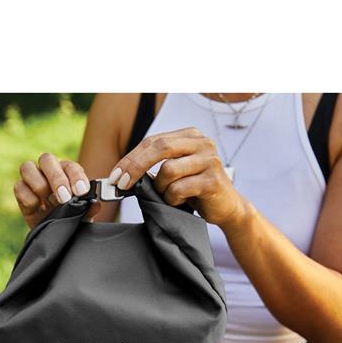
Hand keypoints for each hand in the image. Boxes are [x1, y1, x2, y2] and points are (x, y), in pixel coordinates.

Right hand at [14, 153, 99, 227]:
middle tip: (65, 198)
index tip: (81, 192)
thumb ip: (88, 210)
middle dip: (56, 178)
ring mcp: (33, 180)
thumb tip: (95, 204)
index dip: (76, 177)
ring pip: (27, 167)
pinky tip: (38, 207)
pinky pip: (19, 187)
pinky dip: (28, 197)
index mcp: (68, 172)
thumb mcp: (82, 217)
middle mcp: (49, 172)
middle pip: (46, 159)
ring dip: (39, 184)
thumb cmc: (71, 218)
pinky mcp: (22, 193)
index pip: (71, 167)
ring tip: (48, 202)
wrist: (56, 234)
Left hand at [107, 127, 247, 227]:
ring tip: (168, 195)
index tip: (115, 175)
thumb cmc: (195, 189)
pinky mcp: (213, 180)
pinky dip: (172, 198)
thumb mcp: (175, 171)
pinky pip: (179, 189)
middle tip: (122, 184)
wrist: (226, 207)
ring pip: (168, 170)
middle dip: (135, 167)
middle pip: (159, 148)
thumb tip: (122, 173)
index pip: (152, 141)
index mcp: (190, 136)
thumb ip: (155, 165)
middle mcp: (202, 143)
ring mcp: (210, 160)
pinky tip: (179, 201)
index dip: (131, 158)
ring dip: (160, 188)